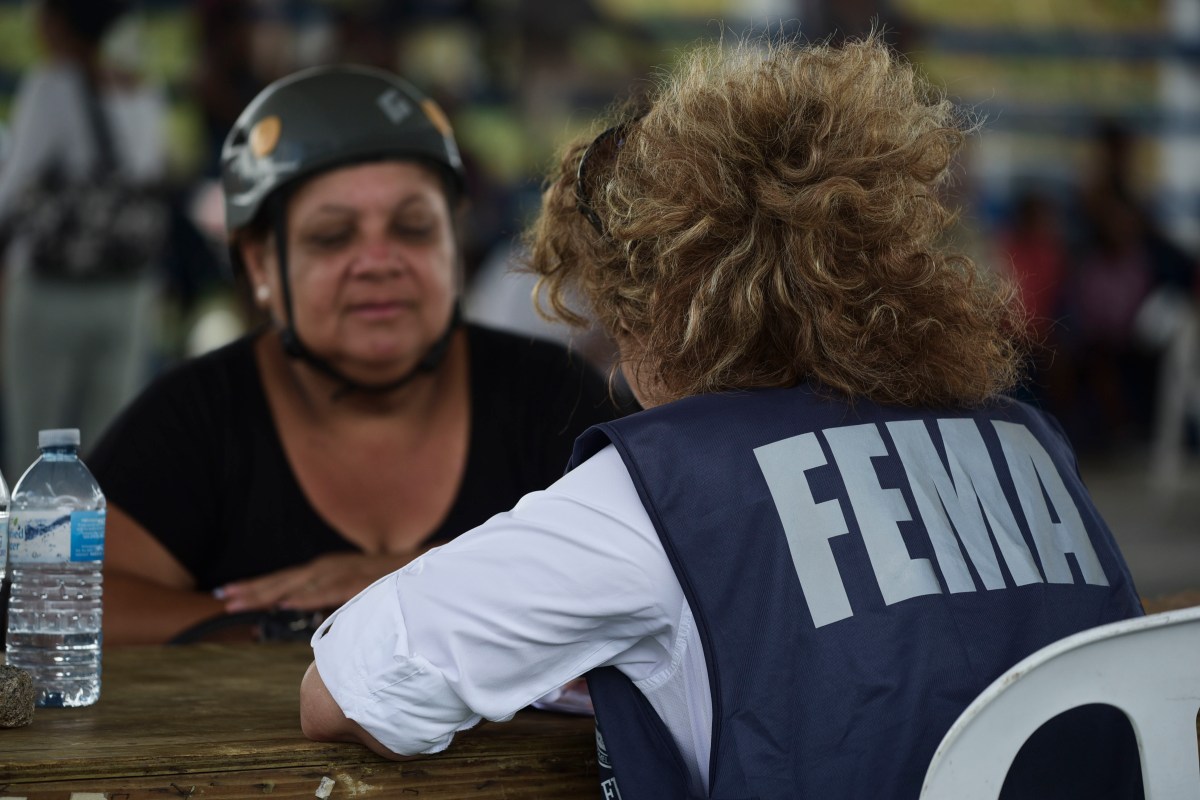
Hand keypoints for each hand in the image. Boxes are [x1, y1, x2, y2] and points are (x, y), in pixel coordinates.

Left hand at [215, 550, 423, 612]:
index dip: (256, 586)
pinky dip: (304, 597)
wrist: (428, 565)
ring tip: (239, 602)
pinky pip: (326, 591)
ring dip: (267, 593)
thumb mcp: (356, 590)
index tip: (227, 593)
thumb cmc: (391, 581)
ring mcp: (342, 572)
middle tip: (222, 597)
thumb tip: (315, 623)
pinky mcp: (357, 581)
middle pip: (283, 580)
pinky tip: (284, 604)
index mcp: (326, 569)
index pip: (284, 580)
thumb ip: (334, 603)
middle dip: (251, 589)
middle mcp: (329, 567)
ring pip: (297, 584)